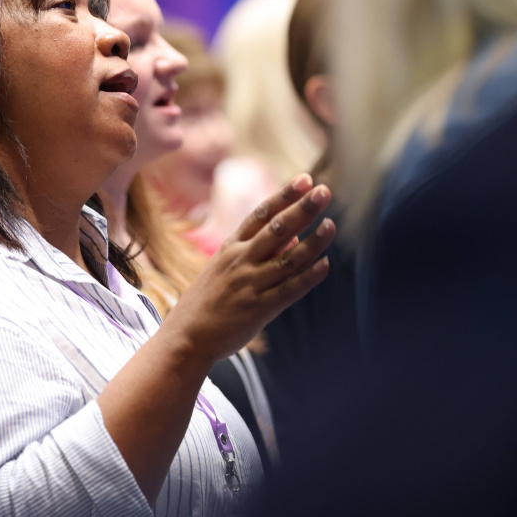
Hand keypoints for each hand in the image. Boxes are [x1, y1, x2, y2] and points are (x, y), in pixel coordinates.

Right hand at [163, 174, 334, 365]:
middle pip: (276, 229)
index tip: (305, 180)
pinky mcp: (257, 309)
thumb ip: (256, 251)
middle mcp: (240, 261)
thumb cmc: (207, 301)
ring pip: (286, 259)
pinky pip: (288, 290)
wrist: (186, 336)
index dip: (284, 196)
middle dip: (302, 209)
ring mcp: (249, 284)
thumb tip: (294, 236)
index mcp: (231, 248)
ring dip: (312, 242)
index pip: (261, 214)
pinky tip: (324, 265)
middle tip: (323, 192)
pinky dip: (307, 277)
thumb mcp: (223, 267)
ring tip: (330, 226)